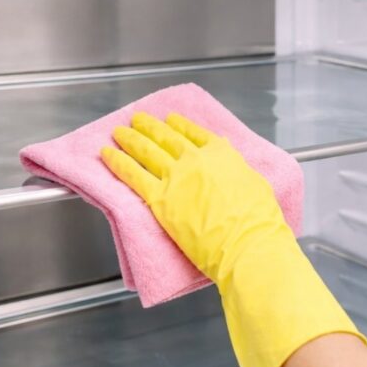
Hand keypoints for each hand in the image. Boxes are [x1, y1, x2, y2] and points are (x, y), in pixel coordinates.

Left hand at [102, 112, 366, 366]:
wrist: (248, 246)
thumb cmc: (259, 224)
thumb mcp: (256, 185)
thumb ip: (237, 171)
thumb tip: (230, 166)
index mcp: (223, 154)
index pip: (196, 133)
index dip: (180, 125)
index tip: (171, 120)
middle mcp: (197, 159)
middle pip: (167, 137)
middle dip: (150, 127)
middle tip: (138, 120)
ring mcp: (176, 177)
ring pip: (146, 151)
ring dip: (130, 139)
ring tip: (119, 132)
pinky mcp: (159, 199)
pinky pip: (132, 175)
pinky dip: (117, 162)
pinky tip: (107, 155)